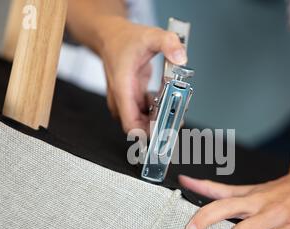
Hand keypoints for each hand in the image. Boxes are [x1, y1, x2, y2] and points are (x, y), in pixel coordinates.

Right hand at [98, 17, 186, 132]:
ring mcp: (126, 100)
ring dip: (159, 118)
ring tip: (176, 109)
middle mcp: (122, 98)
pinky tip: (168, 100)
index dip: (148, 132)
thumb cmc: (123, 39)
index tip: (165, 132)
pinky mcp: (132, 98)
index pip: (131, 123)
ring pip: (142, 120)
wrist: (109, 36)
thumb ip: (168, 43)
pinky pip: (145, 112)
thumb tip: (181, 58)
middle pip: (138, 125)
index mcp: (122, 87)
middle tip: (177, 119)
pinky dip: (157, 110)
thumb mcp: (150, 35)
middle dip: (158, 126)